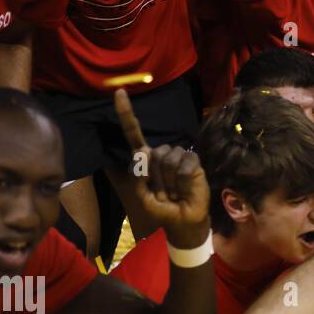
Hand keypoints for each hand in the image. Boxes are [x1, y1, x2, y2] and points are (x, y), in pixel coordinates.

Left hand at [116, 89, 209, 240]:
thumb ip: (138, 175)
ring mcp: (178, 155)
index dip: (126, 113)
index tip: (119, 92)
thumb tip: (145, 150)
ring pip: (168, 159)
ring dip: (169, 182)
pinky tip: (185, 189)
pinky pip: (184, 164)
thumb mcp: (142, 196)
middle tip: (163, 194)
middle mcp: (161, 153)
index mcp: (144, 158)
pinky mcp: (193, 162)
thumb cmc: (162, 209)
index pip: (133, 133)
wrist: (183, 220)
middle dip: (156, 178)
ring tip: (175, 192)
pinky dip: (183, 180)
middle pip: (152, 154)